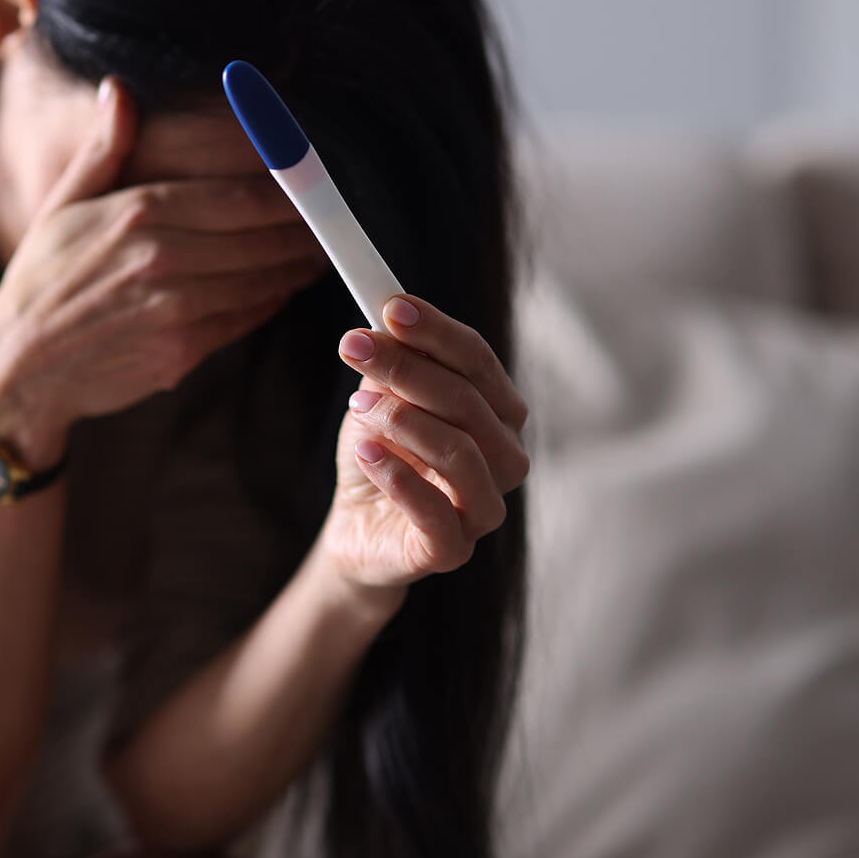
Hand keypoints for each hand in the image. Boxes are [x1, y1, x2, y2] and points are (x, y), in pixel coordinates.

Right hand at [0, 77, 323, 465]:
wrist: (21, 366)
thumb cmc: (41, 281)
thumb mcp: (62, 206)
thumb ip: (103, 150)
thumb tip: (119, 90)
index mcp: (138, 211)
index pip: (240, 194)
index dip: (289, 190)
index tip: (313, 182)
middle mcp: (162, 257)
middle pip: (261, 236)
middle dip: (304, 228)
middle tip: (329, 221)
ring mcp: (176, 308)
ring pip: (261, 279)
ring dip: (295, 266)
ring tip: (315, 253)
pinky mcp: (183, 350)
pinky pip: (244, 319)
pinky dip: (269, 302)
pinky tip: (280, 288)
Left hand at [321, 295, 529, 599]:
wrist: (356, 529)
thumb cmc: (379, 458)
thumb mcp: (380, 402)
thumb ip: (393, 368)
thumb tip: (389, 322)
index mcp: (496, 413)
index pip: (477, 361)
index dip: (436, 330)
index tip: (390, 307)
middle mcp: (504, 458)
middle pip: (468, 401)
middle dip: (407, 368)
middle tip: (354, 347)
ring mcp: (484, 508)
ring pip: (461, 453)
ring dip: (403, 420)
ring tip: (358, 408)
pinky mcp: (453, 550)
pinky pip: (436, 512)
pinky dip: (398, 477)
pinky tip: (366, 453)